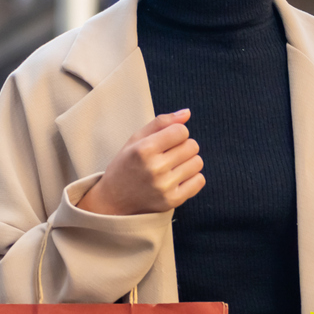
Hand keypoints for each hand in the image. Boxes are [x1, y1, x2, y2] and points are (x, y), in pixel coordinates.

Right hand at [79, 110, 203, 215]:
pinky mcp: (172, 200)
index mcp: (144, 149)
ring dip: (188, 162)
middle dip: (183, 146)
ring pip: (197, 162)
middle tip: (169, 154)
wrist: (114, 200)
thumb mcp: (136, 139)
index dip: (176, 133)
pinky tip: (178, 178)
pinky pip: (199, 181)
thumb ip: (161, 122)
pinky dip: (192, 177)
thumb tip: (187, 112)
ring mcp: (164, 186)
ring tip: (173, 166)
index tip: (166, 141)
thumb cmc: (126, 165)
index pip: (181, 131)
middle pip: (192, 146)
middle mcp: (155, 168)